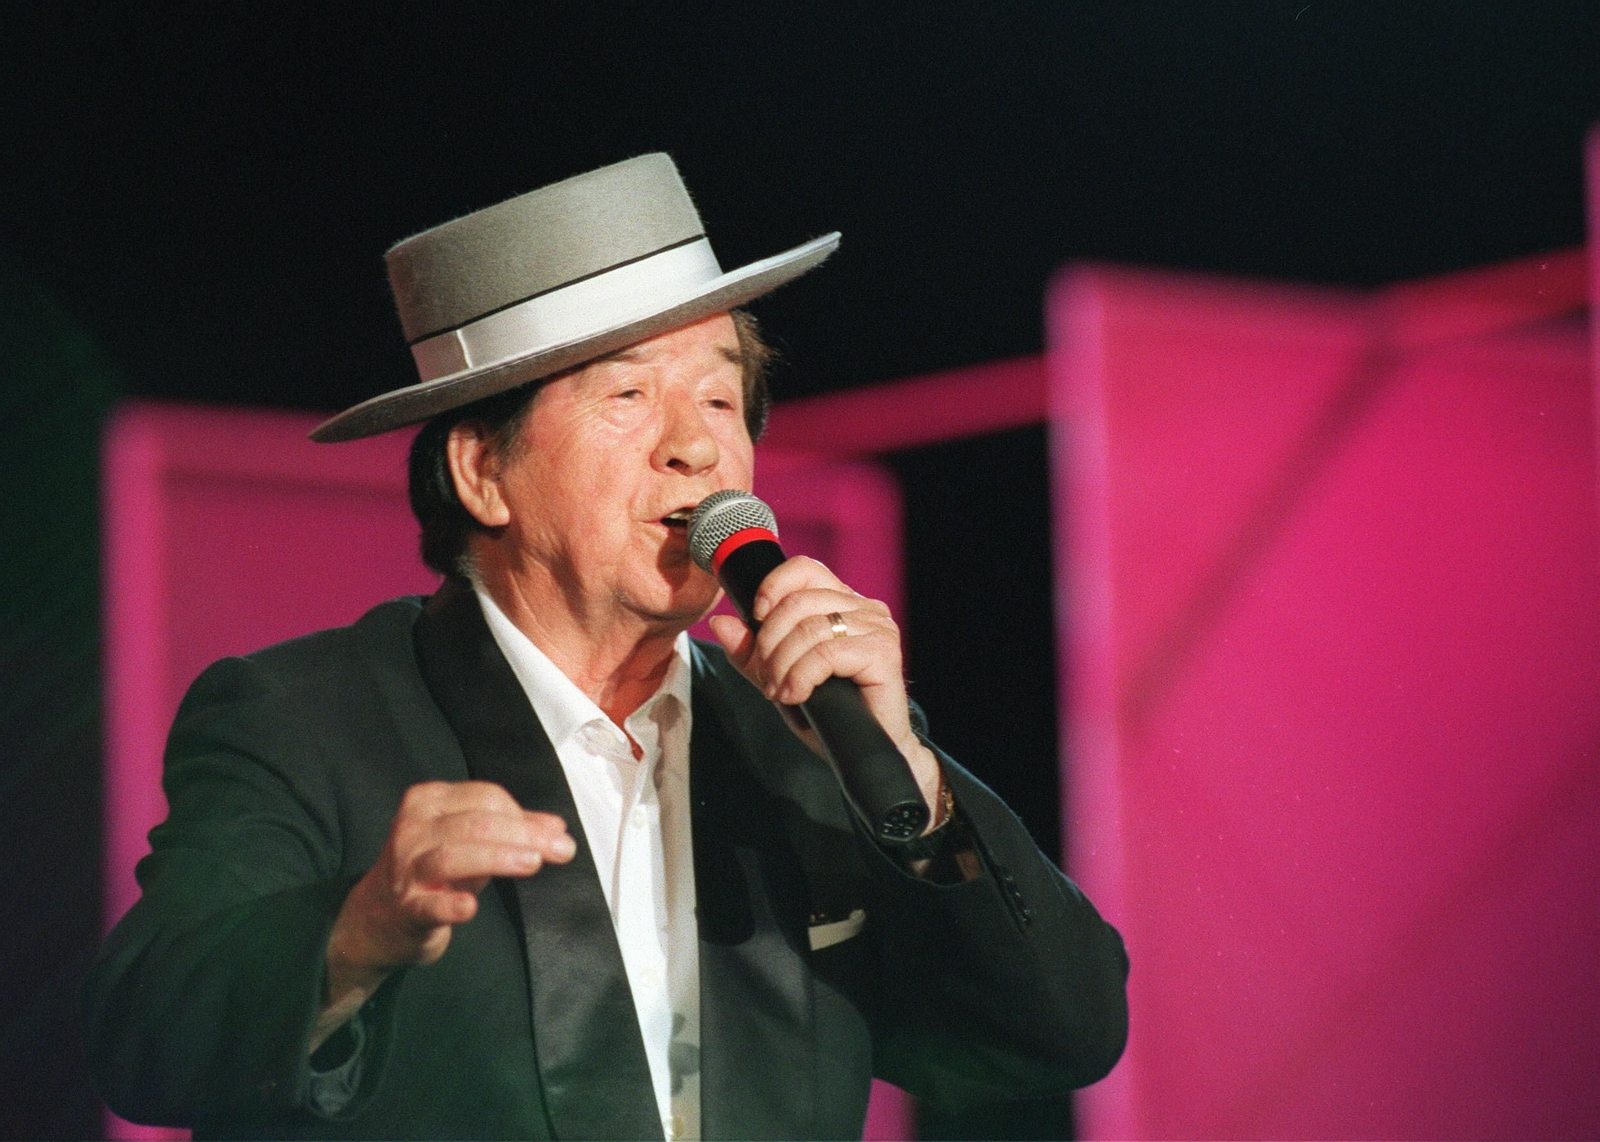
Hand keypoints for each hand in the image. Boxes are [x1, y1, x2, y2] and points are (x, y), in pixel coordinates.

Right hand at [316, 781, 573, 1044]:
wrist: (374, 920)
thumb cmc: (429, 873)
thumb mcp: (467, 842)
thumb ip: (510, 830)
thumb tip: (556, 828)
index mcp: (429, 802)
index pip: (485, 797)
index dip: (525, 815)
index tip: (555, 834)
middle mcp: (413, 829)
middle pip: (476, 823)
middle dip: (524, 834)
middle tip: (561, 849)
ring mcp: (406, 870)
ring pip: (454, 855)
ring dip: (498, 857)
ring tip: (532, 863)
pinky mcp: (405, 910)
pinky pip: (427, 905)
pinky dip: (450, 904)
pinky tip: (470, 906)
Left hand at [706, 556, 941, 814]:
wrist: (869, 750)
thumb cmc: (830, 714)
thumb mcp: (780, 678)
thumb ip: (751, 652)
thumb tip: (720, 622)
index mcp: (842, 602)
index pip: (804, 569)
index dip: (772, 587)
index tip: (756, 619)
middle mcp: (864, 608)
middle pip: (798, 601)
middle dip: (769, 642)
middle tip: (767, 677)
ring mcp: (877, 628)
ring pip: (809, 628)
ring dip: (782, 664)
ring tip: (780, 691)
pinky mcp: (883, 652)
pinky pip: (826, 654)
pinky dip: (801, 677)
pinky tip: (797, 696)